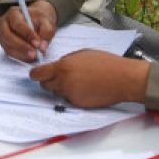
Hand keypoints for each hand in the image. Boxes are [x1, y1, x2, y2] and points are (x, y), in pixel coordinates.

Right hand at [0, 0, 56, 61]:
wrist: (35, 21)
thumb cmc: (39, 20)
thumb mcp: (46, 22)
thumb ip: (46, 32)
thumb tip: (42, 47)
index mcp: (13, 13)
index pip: (17, 24)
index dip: (27, 34)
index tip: (37, 43)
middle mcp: (4, 23)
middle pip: (8, 36)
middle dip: (22, 46)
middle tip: (35, 53)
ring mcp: (2, 35)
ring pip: (7, 46)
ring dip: (21, 53)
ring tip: (34, 56)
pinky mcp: (5, 44)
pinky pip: (9, 52)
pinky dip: (20, 56)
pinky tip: (30, 57)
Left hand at [28, 51, 148, 108]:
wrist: (123, 78)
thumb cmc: (106, 63)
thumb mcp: (82, 54)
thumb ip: (66, 60)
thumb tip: (56, 65)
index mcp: (62, 67)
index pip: (37, 74)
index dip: (35, 75)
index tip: (35, 75)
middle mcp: (63, 82)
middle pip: (44, 85)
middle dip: (49, 81)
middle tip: (59, 77)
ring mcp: (70, 94)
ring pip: (56, 93)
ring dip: (61, 88)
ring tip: (78, 81)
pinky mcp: (78, 104)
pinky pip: (68, 99)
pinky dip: (73, 95)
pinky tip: (85, 89)